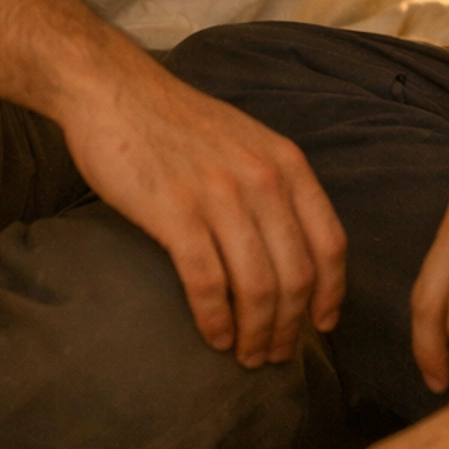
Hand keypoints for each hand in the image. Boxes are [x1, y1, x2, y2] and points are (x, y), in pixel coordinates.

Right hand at [59, 49, 346, 367]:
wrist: (117, 93)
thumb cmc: (179, 124)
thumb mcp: (247, 142)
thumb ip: (273, 185)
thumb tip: (292, 247)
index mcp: (286, 163)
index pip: (330, 242)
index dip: (331, 293)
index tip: (322, 326)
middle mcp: (263, 180)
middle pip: (297, 276)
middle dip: (291, 327)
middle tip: (275, 355)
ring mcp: (220, 196)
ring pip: (258, 287)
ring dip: (257, 333)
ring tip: (246, 356)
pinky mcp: (176, 212)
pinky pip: (209, 283)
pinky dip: (216, 320)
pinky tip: (214, 337)